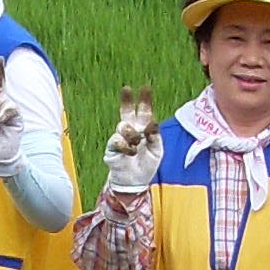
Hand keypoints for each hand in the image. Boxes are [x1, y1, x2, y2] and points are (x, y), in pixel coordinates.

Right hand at [100, 82, 159, 198]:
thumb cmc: (147, 165)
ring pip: (123, 125)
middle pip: (127, 111)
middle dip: (127, 100)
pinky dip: (125, 145)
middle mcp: (131, 130)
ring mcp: (120, 138)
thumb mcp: (157, 151)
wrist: (135, 182)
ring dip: (131, 132)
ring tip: (137, 142)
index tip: (146, 87)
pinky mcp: (112, 147)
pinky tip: (131, 152)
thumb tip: (151, 124)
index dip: (144, 100)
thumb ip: (155, 137)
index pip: (144, 111)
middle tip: (127, 88)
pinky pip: (116, 140)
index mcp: (143, 129)